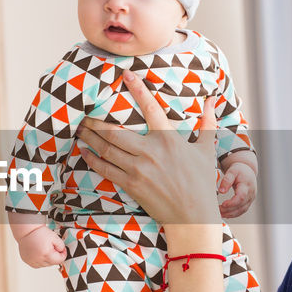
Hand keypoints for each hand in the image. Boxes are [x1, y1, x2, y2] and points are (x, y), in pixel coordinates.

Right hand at [17, 225, 65, 267]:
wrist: (27, 231)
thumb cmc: (38, 232)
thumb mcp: (55, 237)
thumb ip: (62, 246)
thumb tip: (62, 252)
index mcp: (46, 254)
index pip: (60, 260)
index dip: (63, 254)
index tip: (62, 249)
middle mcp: (39, 260)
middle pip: (52, 263)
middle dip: (54, 256)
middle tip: (51, 246)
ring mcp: (32, 262)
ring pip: (45, 264)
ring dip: (47, 258)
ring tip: (44, 248)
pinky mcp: (28, 261)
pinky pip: (38, 264)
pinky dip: (40, 259)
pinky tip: (39, 252)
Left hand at [76, 72, 222, 224]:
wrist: (193, 217)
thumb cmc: (202, 184)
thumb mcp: (207, 151)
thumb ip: (208, 124)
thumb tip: (211, 101)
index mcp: (169, 140)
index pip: (151, 108)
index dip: (138, 89)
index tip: (126, 74)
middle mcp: (151, 152)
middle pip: (116, 131)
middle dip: (97, 119)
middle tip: (85, 108)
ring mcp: (139, 170)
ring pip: (107, 148)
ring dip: (90, 137)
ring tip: (79, 126)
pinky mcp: (131, 185)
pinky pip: (105, 169)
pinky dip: (92, 159)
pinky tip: (83, 151)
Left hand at [218, 161, 257, 218]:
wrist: (247, 172)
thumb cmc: (240, 171)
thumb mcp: (232, 171)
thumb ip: (227, 180)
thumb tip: (221, 191)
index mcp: (246, 185)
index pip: (241, 196)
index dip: (232, 202)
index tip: (223, 204)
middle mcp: (250, 194)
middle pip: (241, 205)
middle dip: (229, 210)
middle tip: (218, 210)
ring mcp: (250, 199)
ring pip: (242, 210)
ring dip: (231, 214)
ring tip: (220, 214)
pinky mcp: (248, 202)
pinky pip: (241, 210)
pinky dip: (234, 214)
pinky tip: (226, 214)